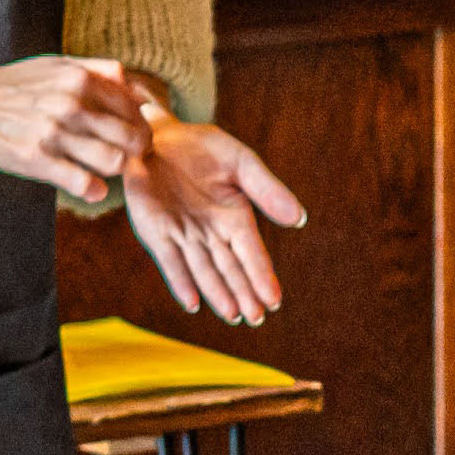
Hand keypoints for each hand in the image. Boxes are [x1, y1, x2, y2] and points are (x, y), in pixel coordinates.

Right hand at [0, 53, 157, 194]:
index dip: (140, 124)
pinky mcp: (39, 160)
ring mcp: (55, 134)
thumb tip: (133, 85)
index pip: (134, 107)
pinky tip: (89, 187)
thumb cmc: (11, 85)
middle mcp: (72, 104)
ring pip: (115, 162)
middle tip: (129, 156)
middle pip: (133, 136)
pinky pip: (86, 184)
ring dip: (117, 170)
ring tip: (106, 169)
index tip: (132, 134)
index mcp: (80, 78)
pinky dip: (94, 190)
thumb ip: (96, 70)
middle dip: (138, 150)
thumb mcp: (54, 64)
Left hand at [123, 121, 308, 326]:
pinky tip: (192, 303)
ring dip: (218, 293)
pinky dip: (180, 282)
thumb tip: (299, 218)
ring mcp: (183, 235)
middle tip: (257, 317)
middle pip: (230, 268)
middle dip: (244, 293)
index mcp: (235, 217)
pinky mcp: (156, 233)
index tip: (273, 299)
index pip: (252, 252)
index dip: (262, 275)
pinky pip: (170, 261)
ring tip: (233, 315)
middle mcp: (211, 233)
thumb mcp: (239, 162)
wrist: (155, 137)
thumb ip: (266, 190)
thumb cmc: (201, 148)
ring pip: (203, 271)